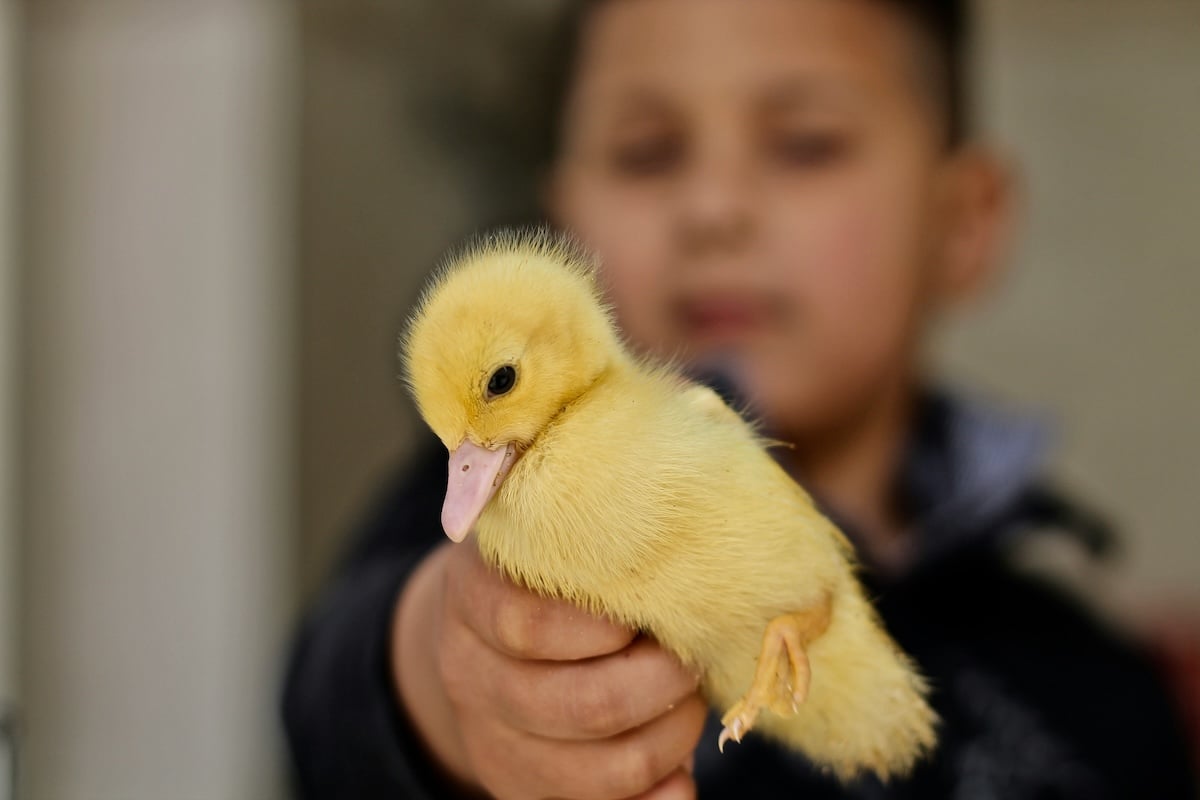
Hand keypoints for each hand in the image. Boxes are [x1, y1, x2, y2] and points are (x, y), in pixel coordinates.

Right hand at [395, 542, 704, 799]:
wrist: (486, 638)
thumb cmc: (547, 571)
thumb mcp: (550, 532)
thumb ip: (594, 533)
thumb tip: (679, 555)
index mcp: (472, 597)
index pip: (531, 625)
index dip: (607, 624)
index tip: (650, 607)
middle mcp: (469, 675)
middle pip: (581, 704)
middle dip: (662, 684)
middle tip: (691, 658)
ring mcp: (492, 742)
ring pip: (603, 770)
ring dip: (672, 738)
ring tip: (689, 701)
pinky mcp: (518, 791)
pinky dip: (658, 798)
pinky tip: (679, 774)